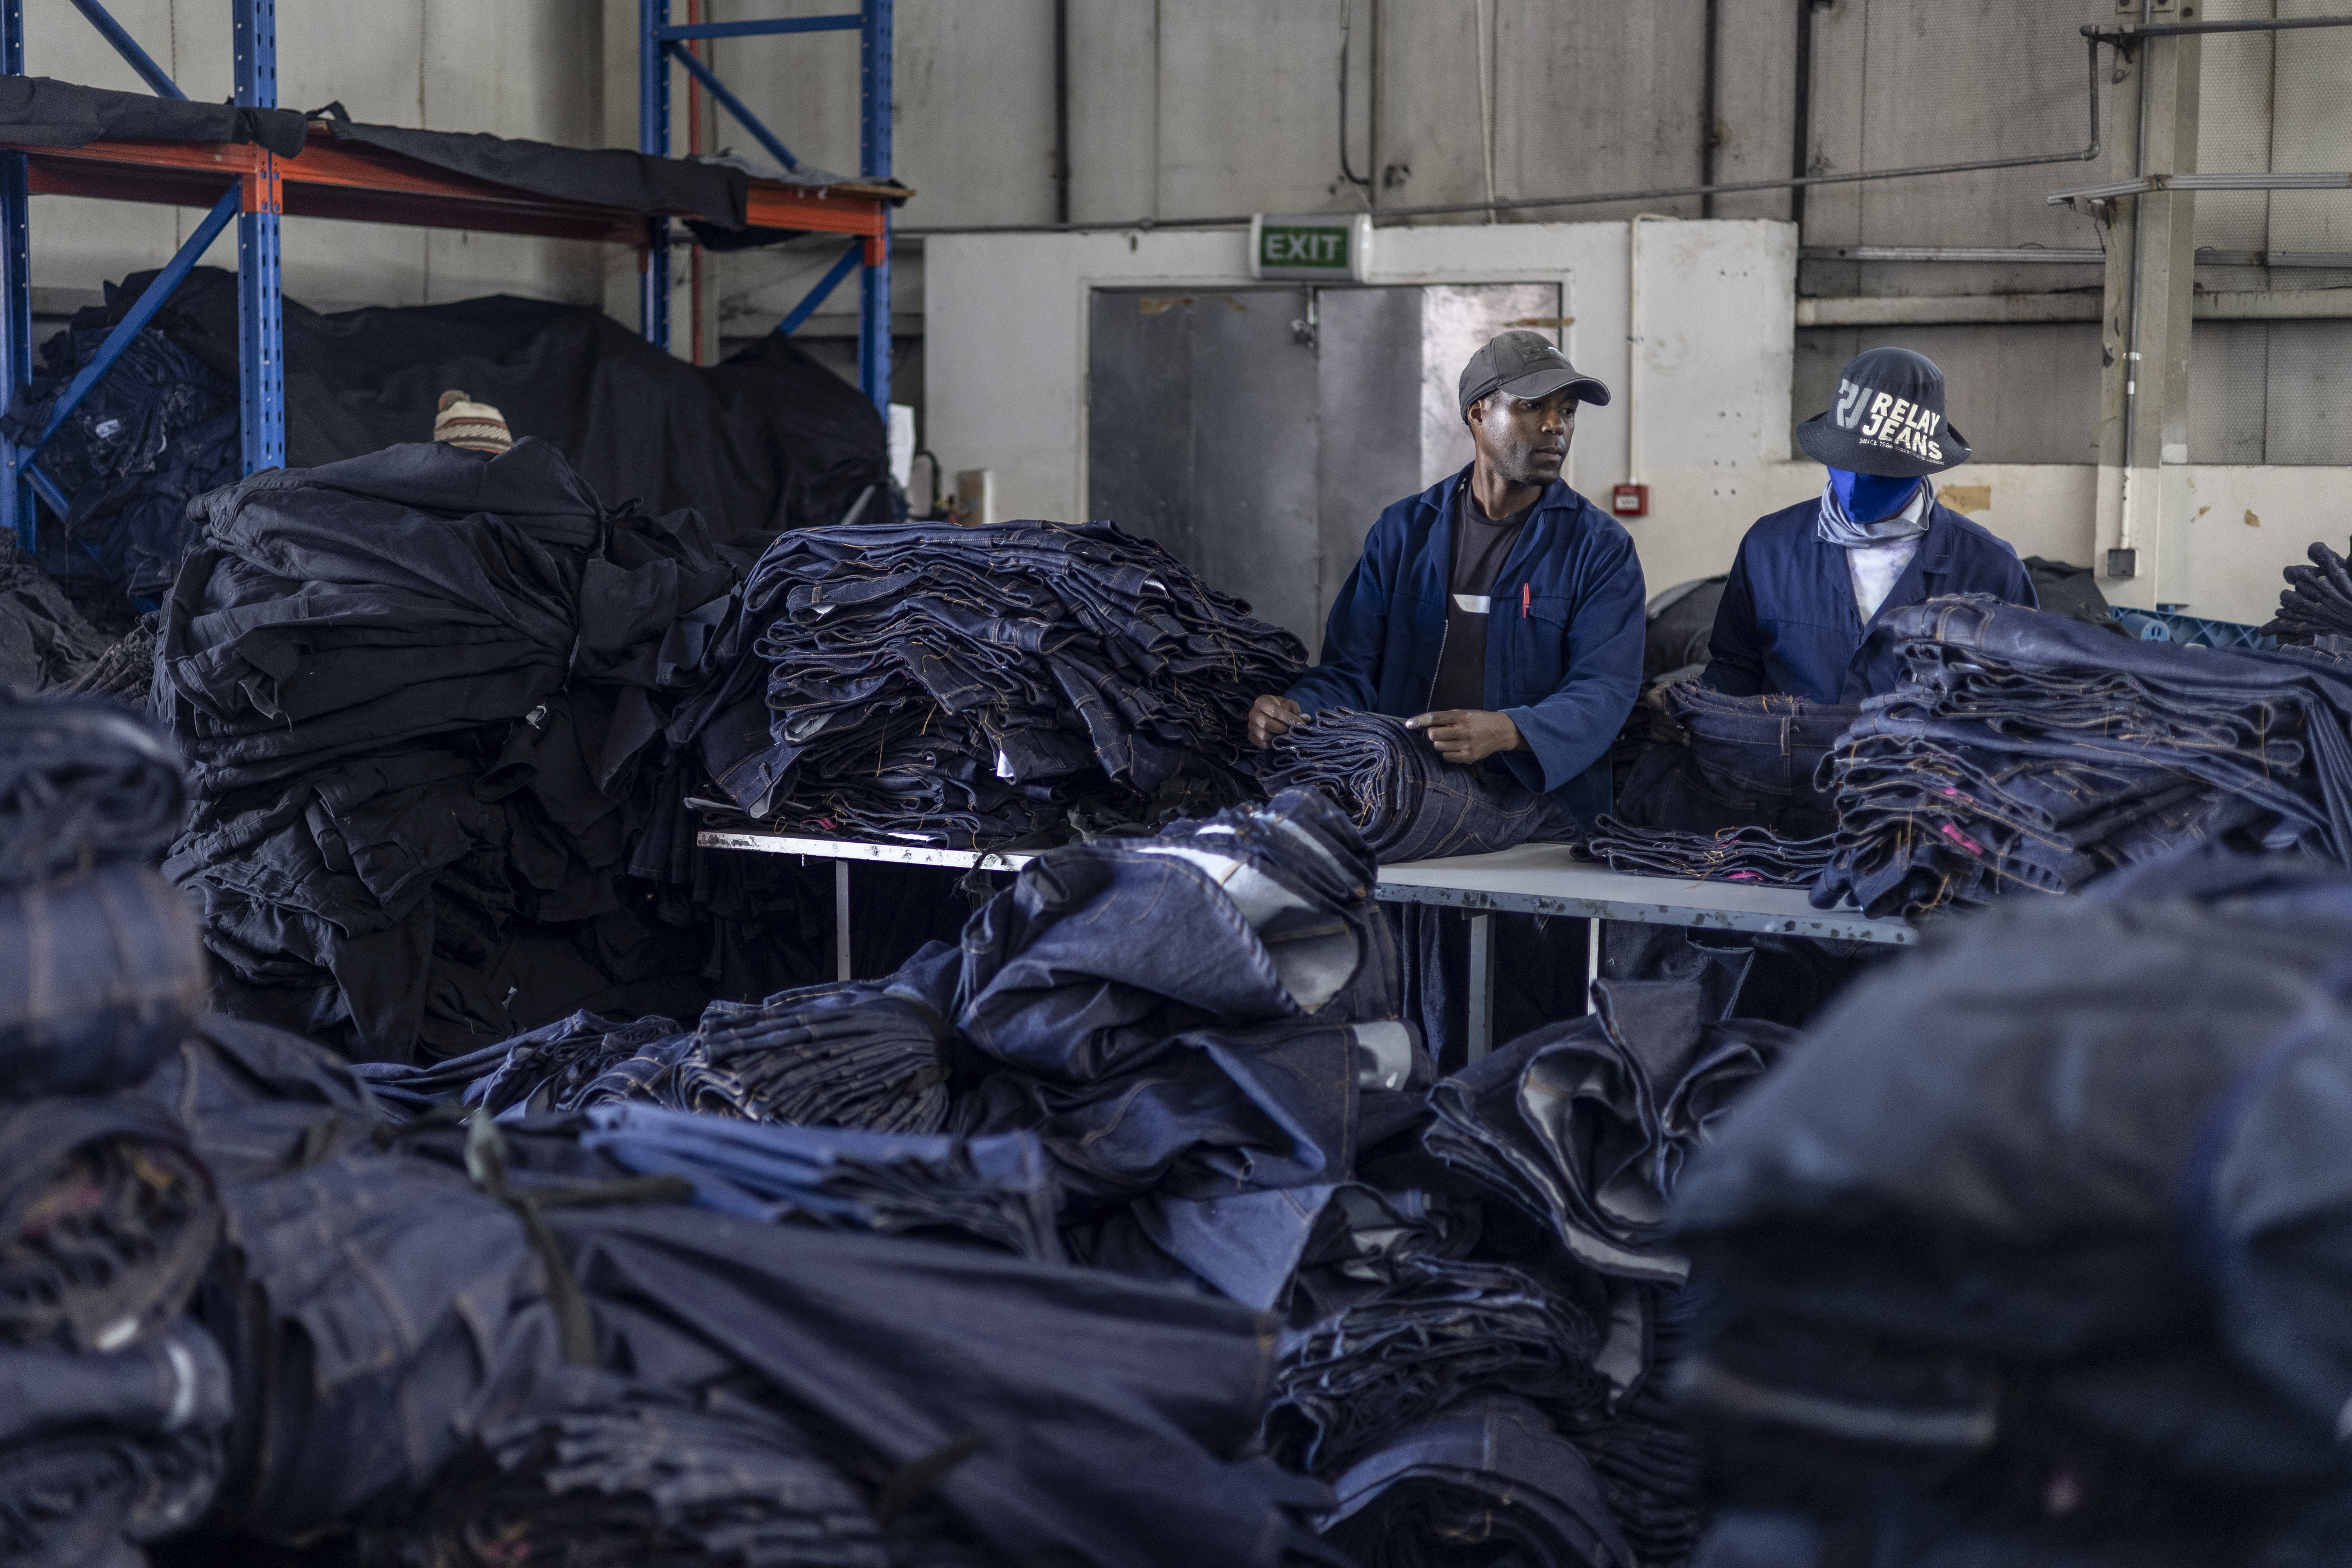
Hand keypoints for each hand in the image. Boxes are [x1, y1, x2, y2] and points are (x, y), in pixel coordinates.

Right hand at [1248, 694, 1302, 748]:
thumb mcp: (1290, 705)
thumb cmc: (1282, 708)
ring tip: (1289, 736)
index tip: (1301, 724)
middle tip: (1295, 731)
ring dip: (1279, 737)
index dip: (1288, 718)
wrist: (1271, 714)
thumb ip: (1297, 712)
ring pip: (1264, 735)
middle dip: (1284, 729)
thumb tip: (1306, 719)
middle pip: (1267, 724)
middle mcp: (1253, 713)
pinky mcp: (1251, 737)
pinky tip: (1281, 740)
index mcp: (1262, 701)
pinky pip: (1263, 744)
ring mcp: (1251, 726)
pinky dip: (1274, 744)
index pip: (1274, 711)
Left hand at [1406, 709, 1523, 764]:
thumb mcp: (1464, 713)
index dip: (1419, 721)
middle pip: (1433, 734)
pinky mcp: (1468, 756)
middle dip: (1432, 733)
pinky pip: (1446, 756)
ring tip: (1452, 739)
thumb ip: (1446, 718)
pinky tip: (1456, 747)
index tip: (1408, 724)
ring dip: (1440, 743)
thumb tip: (1424, 724)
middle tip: (1440, 732)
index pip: (1434, 718)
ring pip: (1438, 746)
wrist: (1501, 731)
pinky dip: (1447, 752)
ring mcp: (1465, 744)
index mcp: (1460, 716)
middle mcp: (1462, 730)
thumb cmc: (1478, 721)